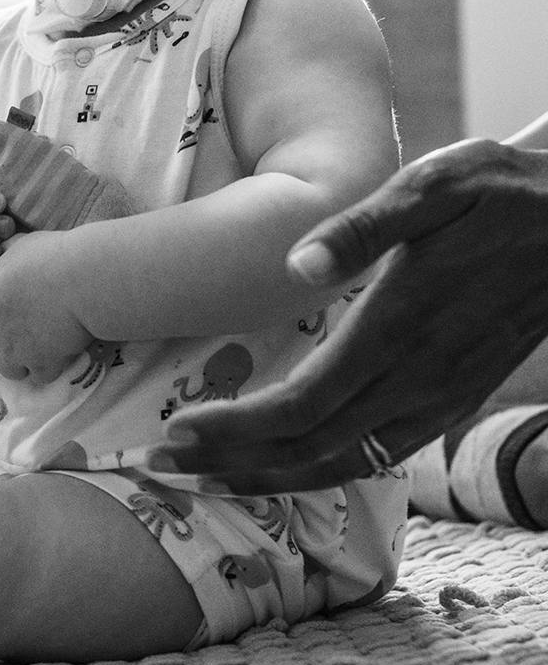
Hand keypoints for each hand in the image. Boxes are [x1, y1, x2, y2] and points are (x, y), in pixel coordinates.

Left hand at [0, 231, 90, 381]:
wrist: (86, 277)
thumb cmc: (58, 255)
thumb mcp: (23, 246)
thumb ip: (7, 256)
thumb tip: (4, 245)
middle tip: (17, 345)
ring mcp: (16, 348)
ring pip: (10, 371)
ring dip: (24, 364)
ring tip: (43, 349)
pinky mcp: (42, 362)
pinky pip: (39, 377)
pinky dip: (51, 369)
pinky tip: (62, 354)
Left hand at [150, 139, 547, 490]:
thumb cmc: (501, 194)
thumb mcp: (434, 186)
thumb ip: (363, 227)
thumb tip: (295, 264)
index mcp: (398, 329)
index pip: (298, 408)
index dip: (233, 430)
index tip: (177, 431)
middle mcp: (417, 380)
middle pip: (308, 451)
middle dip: (231, 465)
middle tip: (163, 468)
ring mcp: (438, 399)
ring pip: (343, 465)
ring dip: (270, 479)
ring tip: (208, 479)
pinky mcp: (451, 402)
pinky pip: (377, 455)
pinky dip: (319, 470)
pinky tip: (283, 463)